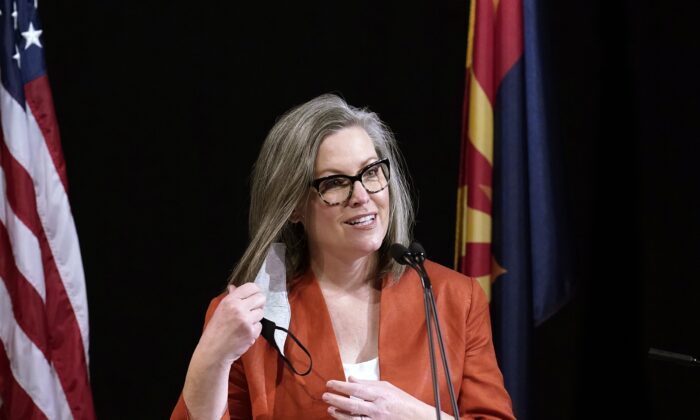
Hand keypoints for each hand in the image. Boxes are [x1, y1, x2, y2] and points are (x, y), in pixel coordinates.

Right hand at [196, 283, 265, 364]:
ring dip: (256, 317)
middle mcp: (238, 308)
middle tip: (252, 309)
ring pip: (261, 312)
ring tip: (245, 323)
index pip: (251, 287)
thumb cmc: (215, 331)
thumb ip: (230, 297)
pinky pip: (260, 326)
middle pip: (260, 298)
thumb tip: (234, 287)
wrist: (213, 352)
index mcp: (230, 301)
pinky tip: (245, 332)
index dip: (255, 291)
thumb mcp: (220, 310)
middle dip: (259, 303)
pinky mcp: (251, 332)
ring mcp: (246, 321)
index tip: (255, 295)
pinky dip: (254, 329)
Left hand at [323, 377, 439, 419]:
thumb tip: (351, 379)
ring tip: (330, 409)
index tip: (330, 383)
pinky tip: (341, 419)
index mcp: (380, 394)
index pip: (356, 389)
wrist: (417, 418)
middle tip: (325, 396)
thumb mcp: (388, 387)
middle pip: (352, 404)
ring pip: (353, 418)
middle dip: (336, 400)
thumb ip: (368, 383)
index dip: (340, 386)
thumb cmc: (403, 402)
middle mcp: (378, 408)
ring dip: (339, 414)